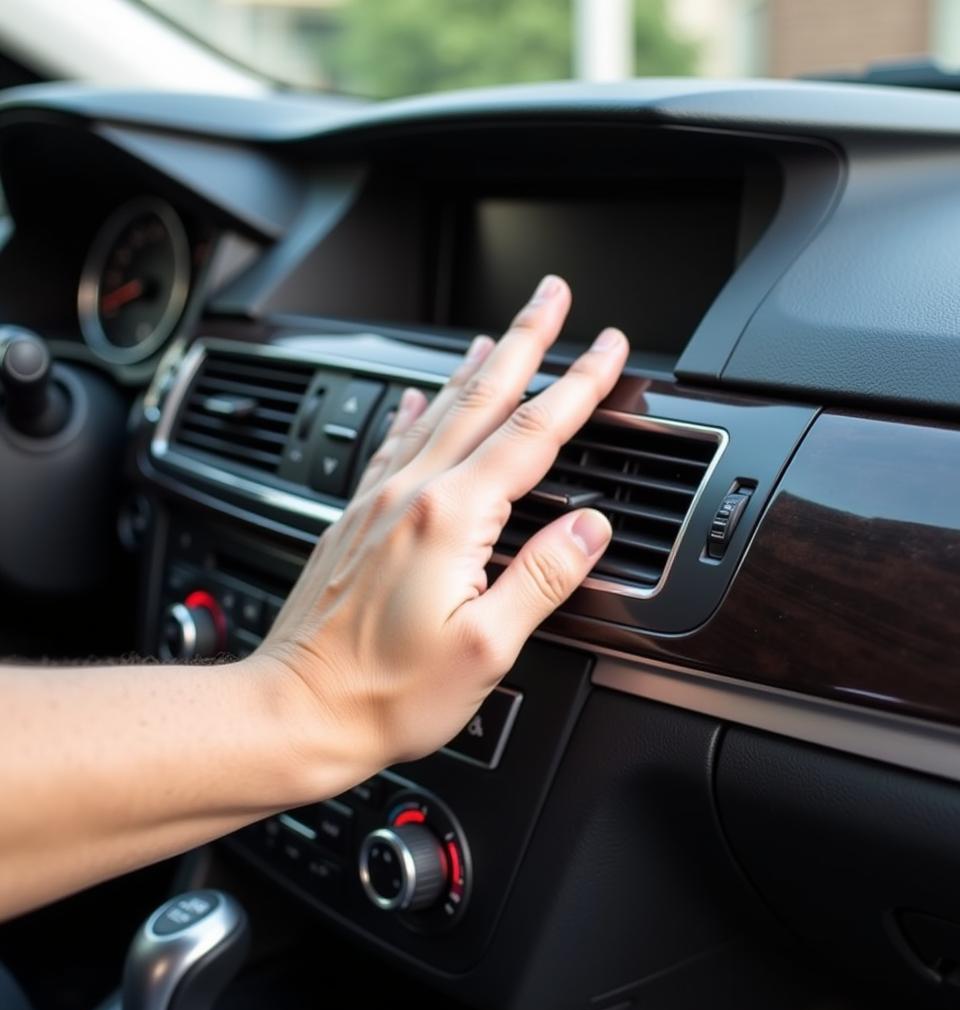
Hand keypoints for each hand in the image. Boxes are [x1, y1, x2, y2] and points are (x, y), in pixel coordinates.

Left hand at [257, 275, 627, 791]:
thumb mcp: (485, 646)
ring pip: (438, 409)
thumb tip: (589, 527)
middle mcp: (410, 493)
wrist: (297, 709)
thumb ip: (542, 576)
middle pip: (483, 397)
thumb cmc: (385, 691)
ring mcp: (379, 500)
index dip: (579, 385)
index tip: (609, 350)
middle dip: (527, 340)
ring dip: (476, 364)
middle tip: (554, 296)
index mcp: (450, 518)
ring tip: (501, 331)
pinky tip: (417, 393)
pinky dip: (415, 407)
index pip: (532, 433)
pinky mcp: (358, 518)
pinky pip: (393, 440)